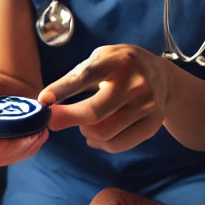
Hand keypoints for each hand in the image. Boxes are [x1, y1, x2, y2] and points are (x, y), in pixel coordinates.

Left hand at [41, 45, 168, 151]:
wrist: (161, 75)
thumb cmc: (120, 66)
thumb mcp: (100, 59)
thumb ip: (76, 77)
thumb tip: (47, 103)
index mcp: (117, 62)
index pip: (85, 77)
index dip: (62, 90)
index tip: (43, 100)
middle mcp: (135, 84)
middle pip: (93, 113)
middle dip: (67, 119)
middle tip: (53, 121)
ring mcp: (147, 106)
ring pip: (104, 133)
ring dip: (85, 132)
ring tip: (82, 124)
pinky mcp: (153, 124)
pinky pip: (118, 145)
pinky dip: (101, 143)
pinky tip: (96, 135)